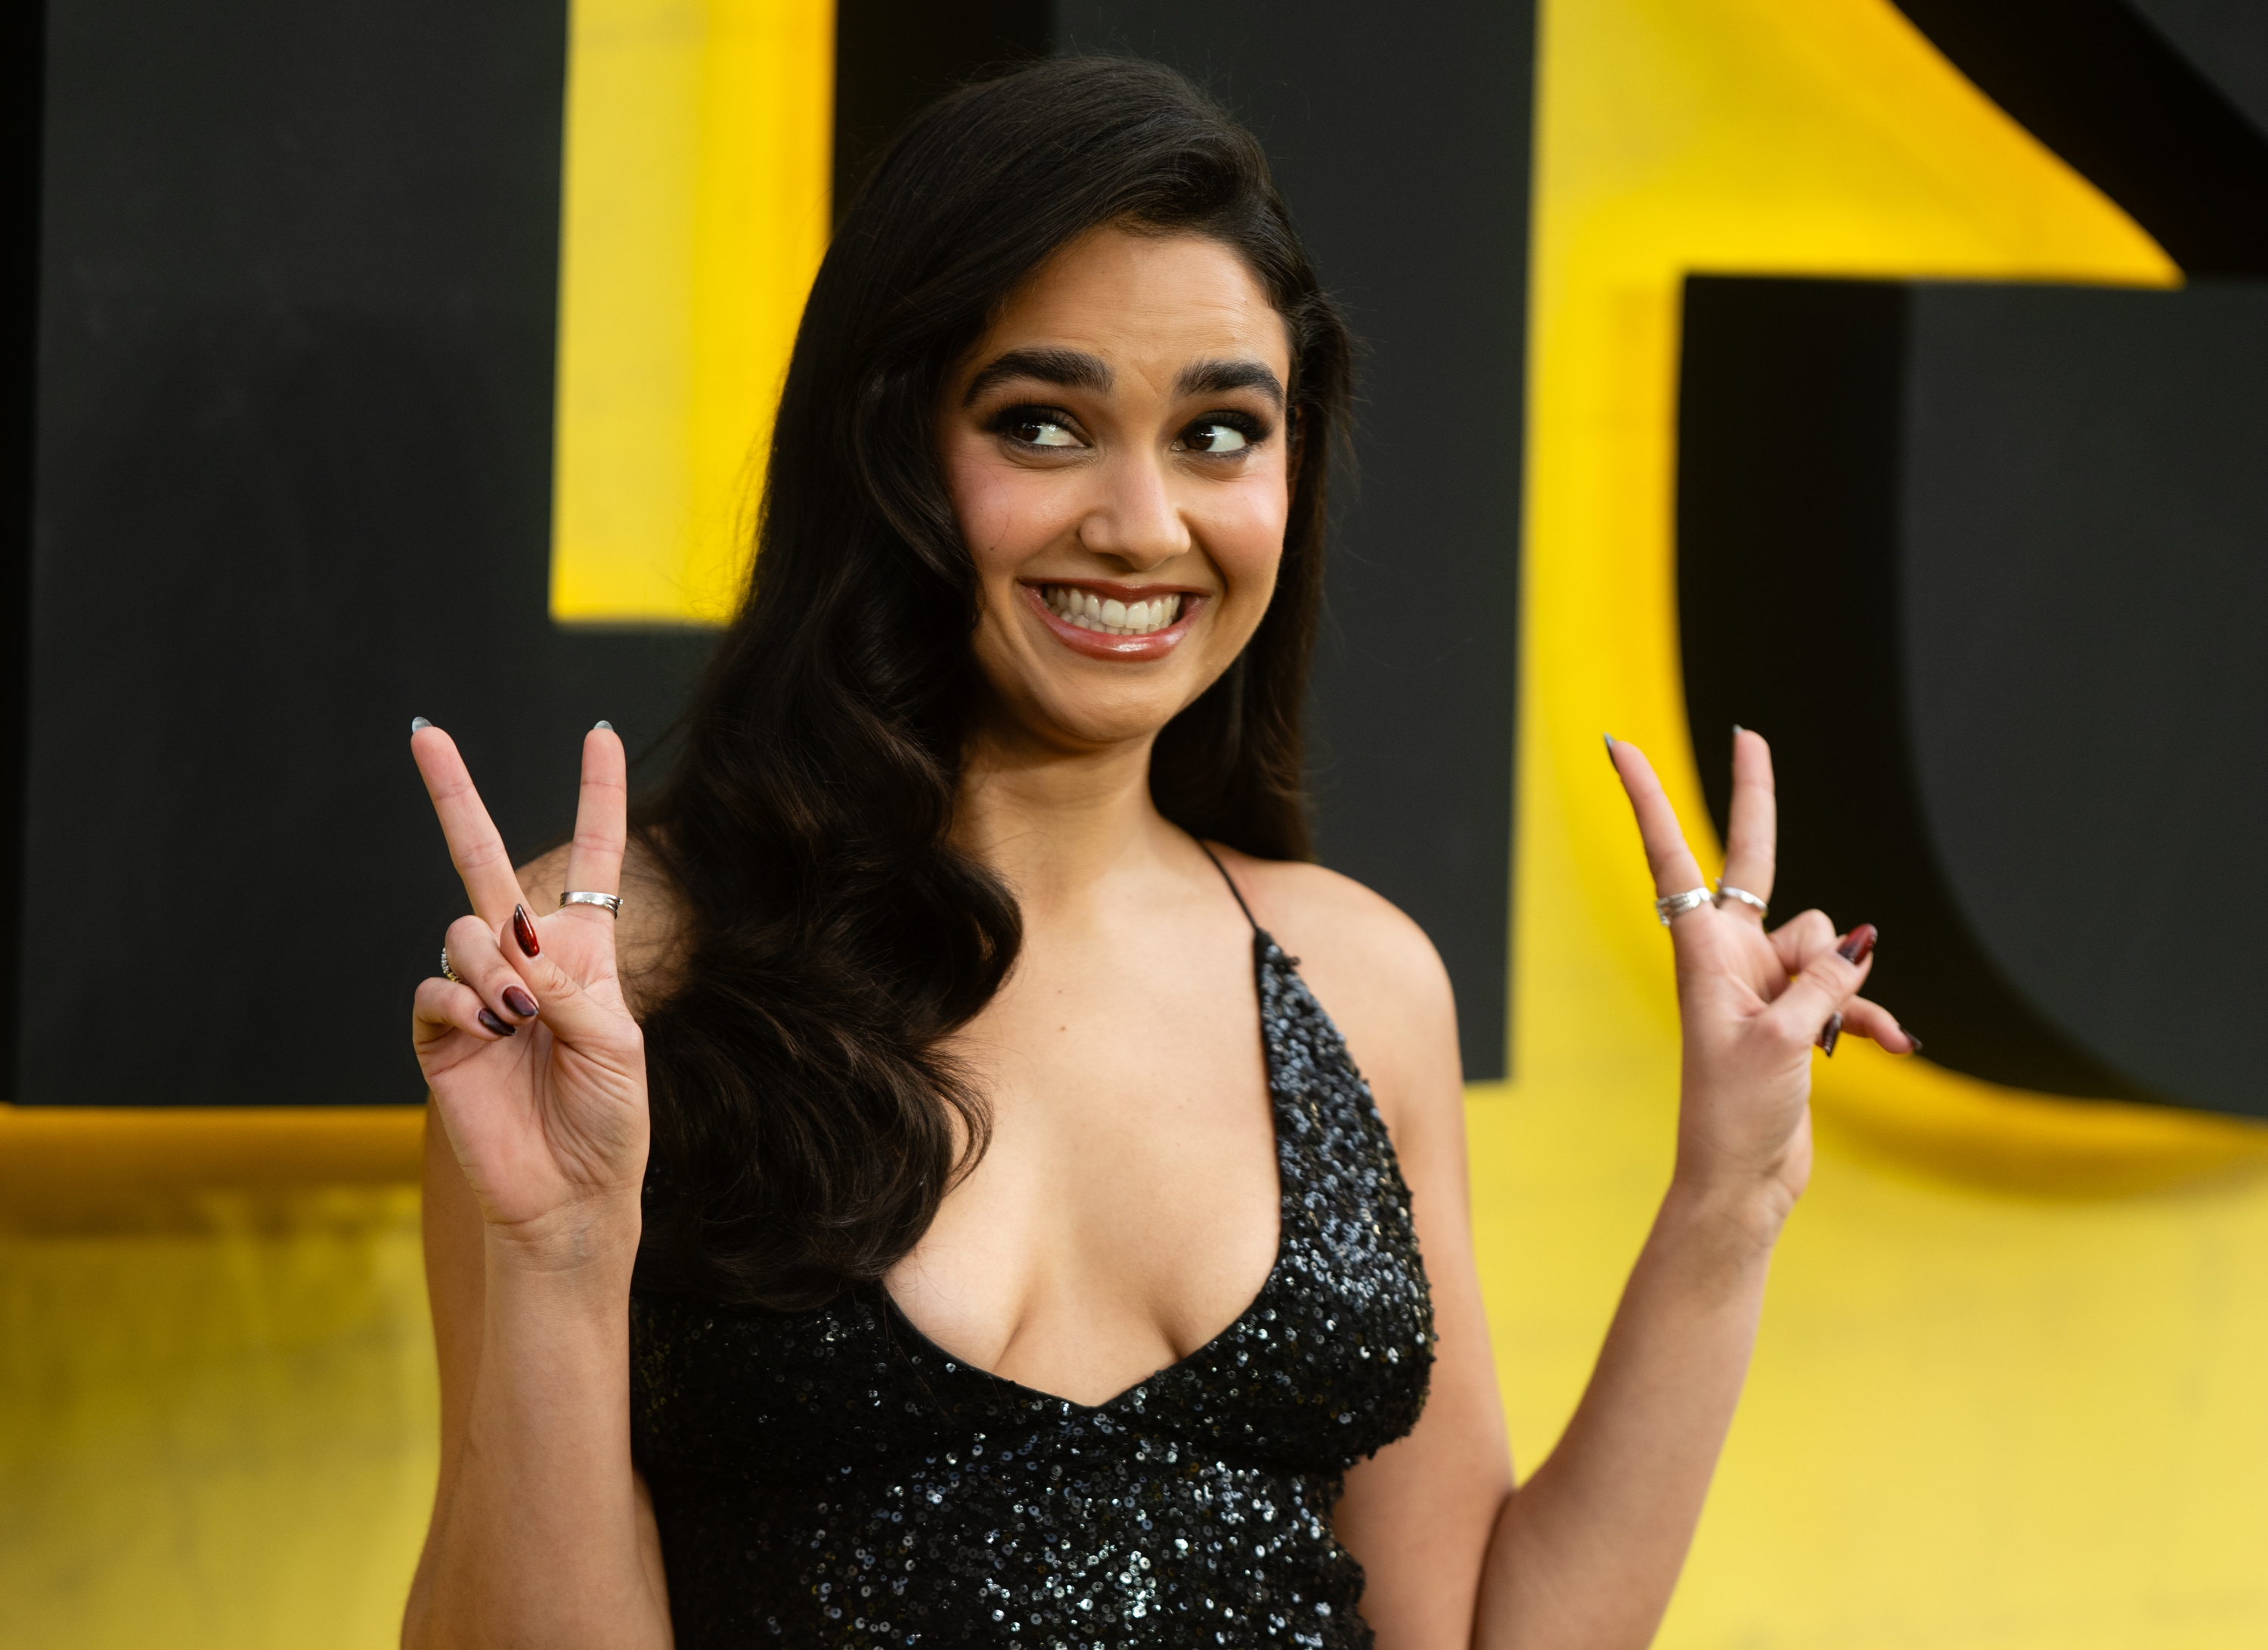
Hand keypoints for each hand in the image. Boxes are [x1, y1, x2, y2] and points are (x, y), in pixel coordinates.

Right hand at [409, 722, 647, 1258]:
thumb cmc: (608, 1123)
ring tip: (517, 1016)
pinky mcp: (439, 1035)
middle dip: (455, 795)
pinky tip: (486, 1031)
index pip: (594, 860)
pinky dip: (460, 1002)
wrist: (567, 1196)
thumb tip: (510, 939)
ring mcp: (478, 994)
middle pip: (487, 862)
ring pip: (462, 931)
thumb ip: (567, 987)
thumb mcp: (614, 1047)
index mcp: (585, 955)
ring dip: (489, 965)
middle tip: (425, 732)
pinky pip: (433, 989)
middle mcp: (527, 962)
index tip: (601, 734)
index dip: (598, 797)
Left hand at [1608, 729, 1916, 1220]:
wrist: (1742, 1181)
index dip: (1649, 797)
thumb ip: (1822, 983)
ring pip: (1827, 944)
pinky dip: (1869, 1016)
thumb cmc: (1735, 1114)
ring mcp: (1765, 982)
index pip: (1673, 855)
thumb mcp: (1780, 1040)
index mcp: (1702, 951)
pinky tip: (1891, 1046)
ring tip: (1818, 1041)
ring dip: (1843, 986)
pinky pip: (1848, 992)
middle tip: (1751, 733)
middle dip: (1757, 800)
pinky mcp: (1796, 1013)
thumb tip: (1860, 944)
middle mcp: (1731, 955)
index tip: (1619, 745)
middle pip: (1756, 864)